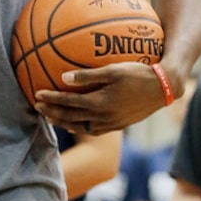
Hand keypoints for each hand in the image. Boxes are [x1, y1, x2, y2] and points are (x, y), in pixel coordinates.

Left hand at [33, 61, 167, 134]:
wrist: (163, 89)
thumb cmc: (138, 73)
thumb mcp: (112, 70)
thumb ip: (87, 75)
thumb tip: (63, 78)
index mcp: (100, 103)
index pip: (69, 102)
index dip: (51, 99)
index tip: (36, 94)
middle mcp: (103, 117)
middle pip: (70, 117)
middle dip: (52, 112)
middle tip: (37, 107)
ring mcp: (111, 124)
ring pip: (80, 126)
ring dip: (63, 122)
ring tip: (50, 117)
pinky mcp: (118, 125)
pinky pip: (93, 129)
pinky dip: (79, 126)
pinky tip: (75, 122)